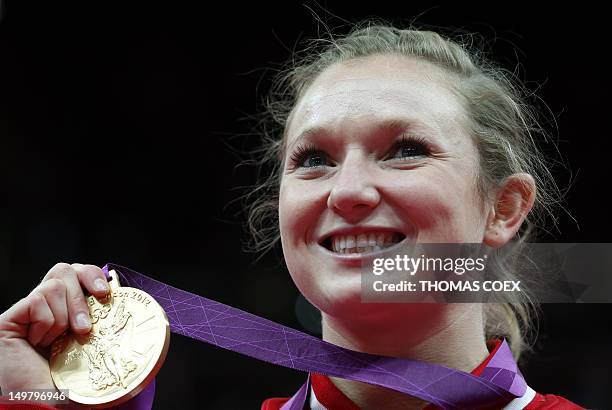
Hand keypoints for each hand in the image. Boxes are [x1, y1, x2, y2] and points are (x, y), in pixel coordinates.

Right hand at [0, 263, 109, 392]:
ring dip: (63, 316)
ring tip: (56, 343)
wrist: (43, 403)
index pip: (79, 273)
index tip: (105, 294)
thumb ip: (106, 323)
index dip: (93, 276)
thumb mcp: (95, 348)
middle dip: (80, 296)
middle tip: (84, 328)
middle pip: (65, 269)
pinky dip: (45, 323)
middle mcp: (46, 307)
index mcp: (67, 310)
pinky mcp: (10, 319)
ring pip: (54, 285)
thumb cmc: (70, 384)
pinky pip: (37, 300)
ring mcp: (26, 312)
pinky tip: (37, 343)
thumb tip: (126, 302)